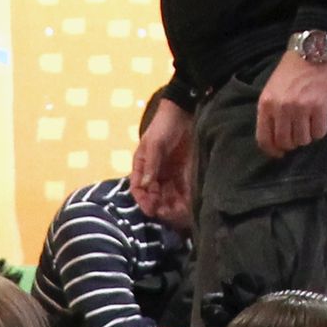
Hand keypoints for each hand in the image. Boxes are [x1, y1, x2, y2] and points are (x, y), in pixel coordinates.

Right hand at [130, 98, 194, 219]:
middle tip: (167, 214)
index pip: (138, 188)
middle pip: (153, 195)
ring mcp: (168, 173)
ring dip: (171, 205)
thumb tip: (147, 186)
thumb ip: (151, 164)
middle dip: (159, 206)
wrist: (183, 112)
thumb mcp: (154, 143)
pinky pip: (181, 189)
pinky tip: (187, 205)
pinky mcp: (182, 172)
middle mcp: (154, 173)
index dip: (143, 200)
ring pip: (168, 195)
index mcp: (141, 166)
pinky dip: (183, 198)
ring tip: (178, 213)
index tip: (150, 210)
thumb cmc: (163, 125)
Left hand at [256, 51, 326, 157]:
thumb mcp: (270, 91)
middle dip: (291, 144)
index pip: (264, 139)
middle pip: (285, 142)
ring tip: (308, 126)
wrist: (311, 53)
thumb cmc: (289, 73)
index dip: (272, 151)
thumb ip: (269, 113)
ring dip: (306, 137)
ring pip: (303, 140)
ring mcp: (301, 108)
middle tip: (296, 136)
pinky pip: (319, 132)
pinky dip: (319, 131)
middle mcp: (282, 109)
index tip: (278, 153)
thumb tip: (274, 140)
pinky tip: (318, 122)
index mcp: (266, 105)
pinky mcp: (320, 107)